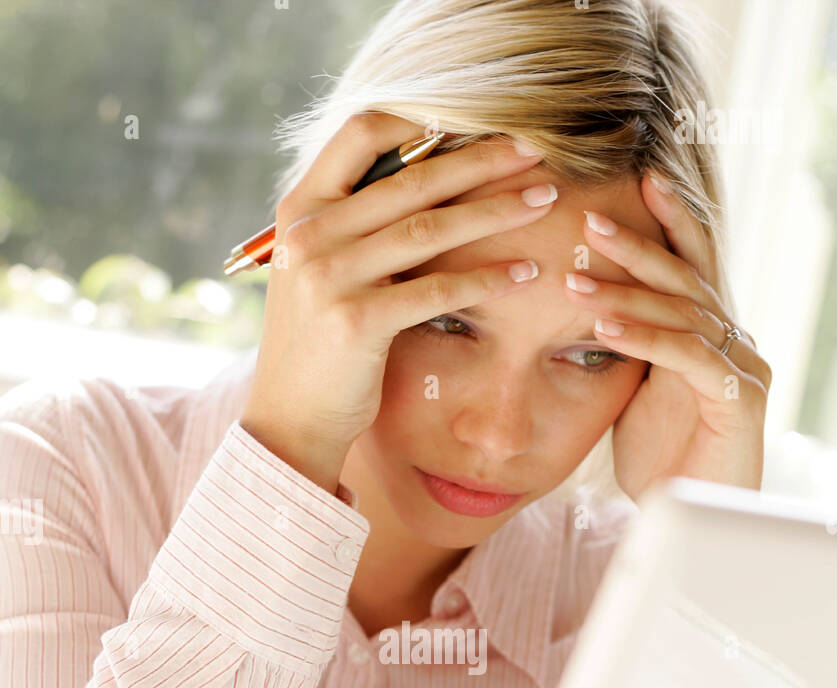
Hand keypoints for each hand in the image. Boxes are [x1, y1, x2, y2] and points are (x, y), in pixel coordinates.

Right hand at [240, 112, 556, 492]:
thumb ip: (356, 222)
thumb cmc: (319, 343)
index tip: (478, 120)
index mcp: (299, 207)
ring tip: (543, 200)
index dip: (423, 117)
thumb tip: (425, 173)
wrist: (290, 418)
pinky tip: (525, 272)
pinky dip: (486, 279)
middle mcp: (309, 233)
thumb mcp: (321, 268)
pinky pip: (437, 290)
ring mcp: (329, 276)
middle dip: (481, 159)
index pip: (362, 132)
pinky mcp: (356, 321)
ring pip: (430, 229)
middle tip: (535, 148)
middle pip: (411, 178)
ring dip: (496, 211)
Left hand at [564, 175, 771, 502]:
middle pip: (686, 280)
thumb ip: (628, 348)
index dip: (669, 222)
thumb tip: (585, 305)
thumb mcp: (635, 394)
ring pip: (683, 314)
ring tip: (574, 278)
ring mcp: (741, 369)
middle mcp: (733, 343)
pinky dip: (644, 338)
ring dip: (626, 294)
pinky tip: (603, 326)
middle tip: (590, 218)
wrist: (691, 519)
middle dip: (638, 246)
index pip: (691, 266)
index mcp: (710, 335)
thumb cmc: (662, 462)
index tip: (636, 183)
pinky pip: (687, 357)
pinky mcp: (737, 401)